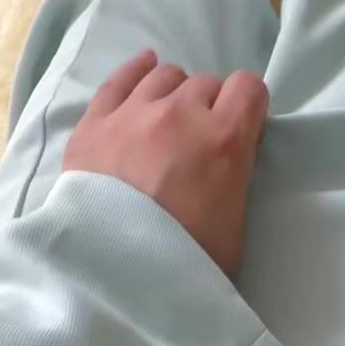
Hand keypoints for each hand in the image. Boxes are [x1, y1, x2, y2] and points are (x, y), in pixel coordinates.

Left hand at [63, 50, 268, 275]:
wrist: (110, 276)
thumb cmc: (184, 263)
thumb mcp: (235, 230)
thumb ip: (237, 181)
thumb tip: (230, 160)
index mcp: (223, 140)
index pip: (249, 88)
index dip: (249, 108)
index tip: (243, 131)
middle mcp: (180, 114)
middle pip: (206, 84)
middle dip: (209, 107)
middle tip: (199, 141)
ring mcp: (133, 114)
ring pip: (165, 76)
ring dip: (174, 93)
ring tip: (169, 120)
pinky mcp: (95, 124)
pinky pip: (119, 79)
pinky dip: (136, 71)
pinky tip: (145, 69)